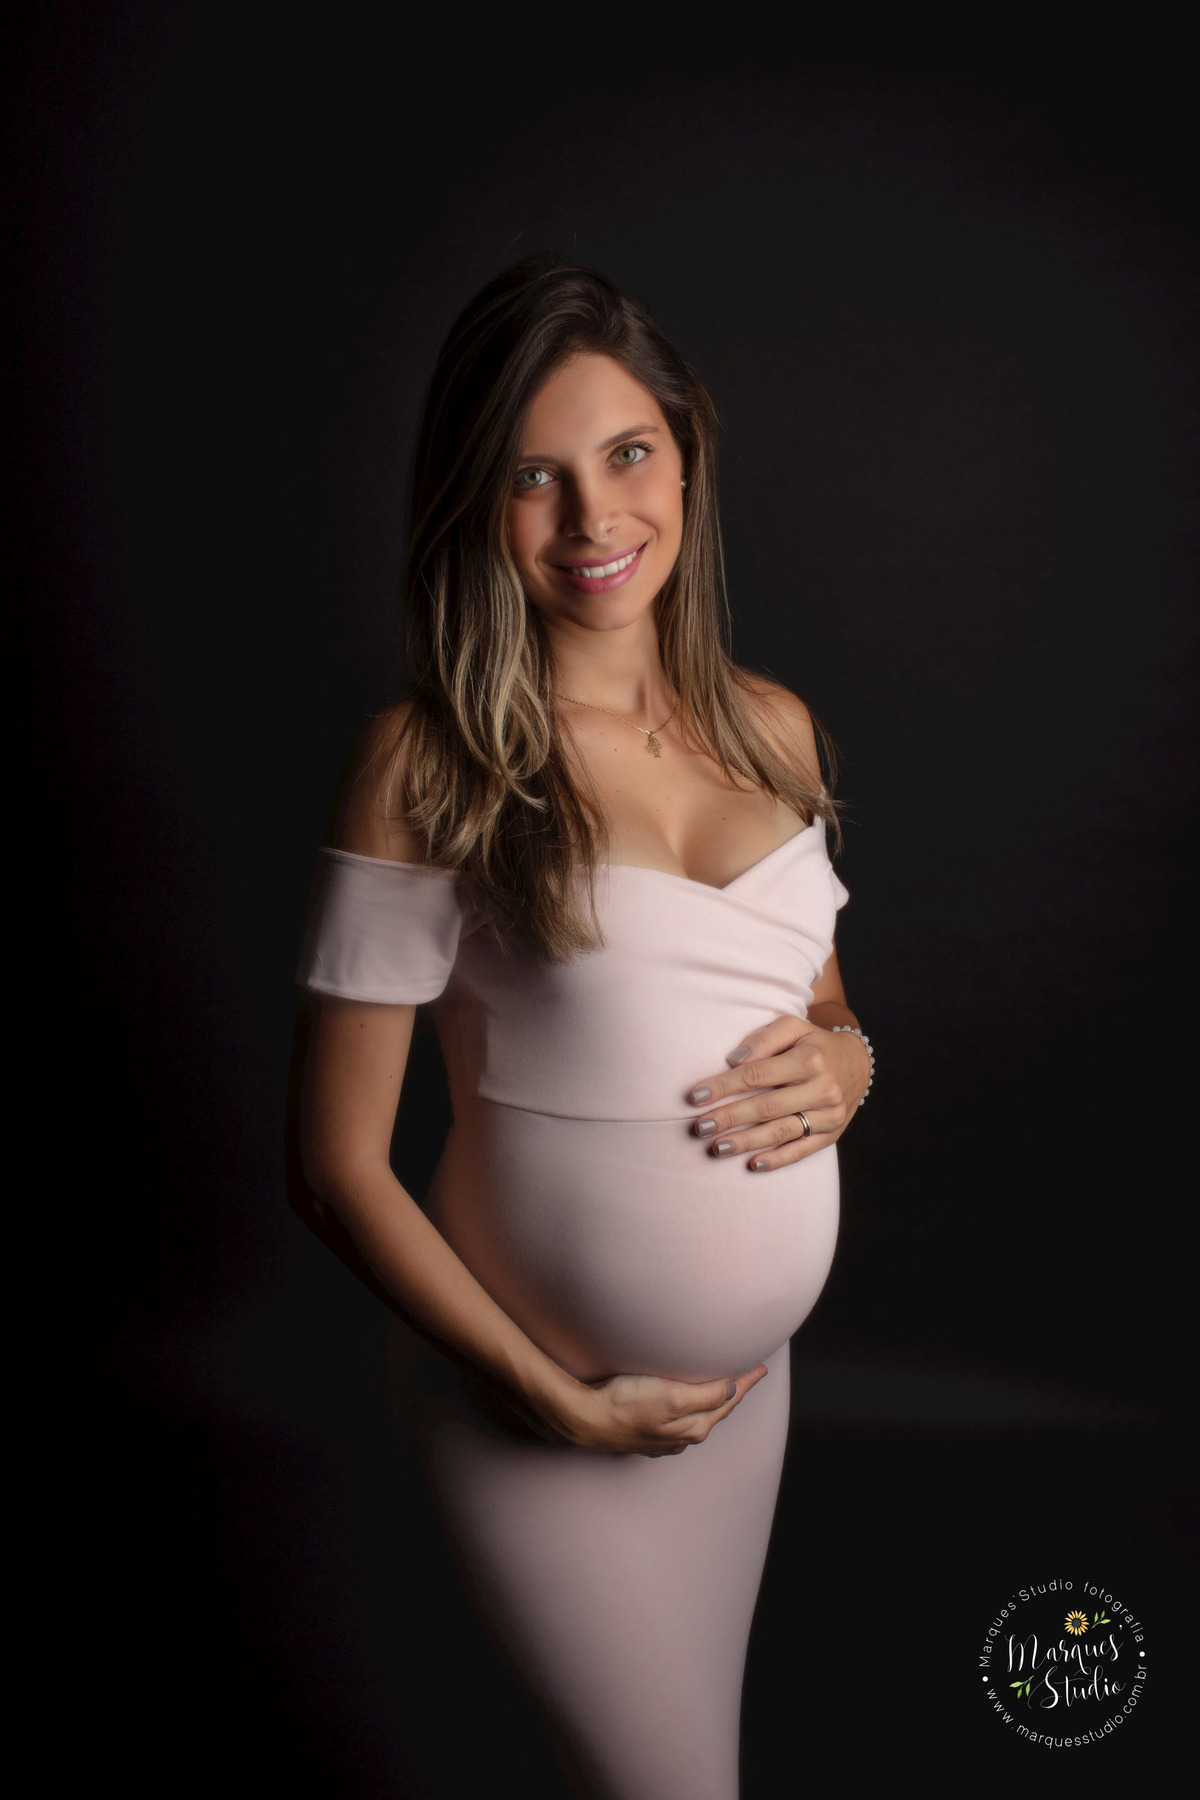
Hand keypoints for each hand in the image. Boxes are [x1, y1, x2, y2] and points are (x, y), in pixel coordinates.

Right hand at [546, 1364, 768, 1456]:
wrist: (584, 1420)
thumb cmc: (625, 1403)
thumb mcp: (672, 1396)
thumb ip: (706, 1394)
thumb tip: (733, 1390)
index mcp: (694, 1427)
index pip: (729, 1400)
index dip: (746, 1382)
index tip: (761, 1367)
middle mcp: (682, 1437)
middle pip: (717, 1410)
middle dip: (734, 1393)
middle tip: (748, 1375)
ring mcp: (663, 1439)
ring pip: (699, 1417)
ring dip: (713, 1402)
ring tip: (723, 1386)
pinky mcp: (646, 1433)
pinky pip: (679, 1421)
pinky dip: (691, 1409)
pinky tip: (686, 1405)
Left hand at [687, 1015, 870, 1171]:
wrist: (857, 1063)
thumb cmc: (814, 1043)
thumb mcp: (793, 1027)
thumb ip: (763, 1038)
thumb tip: (734, 1060)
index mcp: (808, 1060)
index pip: (756, 1075)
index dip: (724, 1086)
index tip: (695, 1096)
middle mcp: (821, 1089)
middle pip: (766, 1107)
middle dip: (729, 1118)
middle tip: (699, 1127)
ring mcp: (828, 1114)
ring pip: (782, 1132)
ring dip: (747, 1142)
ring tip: (718, 1147)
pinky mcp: (832, 1134)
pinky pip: (802, 1150)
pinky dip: (778, 1159)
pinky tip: (753, 1164)